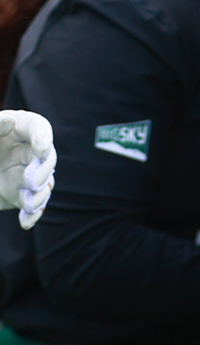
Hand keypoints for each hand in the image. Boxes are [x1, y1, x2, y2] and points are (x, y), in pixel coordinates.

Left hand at [0, 110, 55, 228]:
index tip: (41, 150)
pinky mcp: (19, 194)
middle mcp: (24, 149)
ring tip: (28, 205)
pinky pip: (33, 204)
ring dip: (39, 195)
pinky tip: (25, 222)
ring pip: (45, 182)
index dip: (43, 137)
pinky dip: (31, 214)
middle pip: (46, 157)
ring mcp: (24, 172)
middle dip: (43, 171)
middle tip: (31, 182)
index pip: (37, 126)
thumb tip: (7, 122)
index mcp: (14, 129)